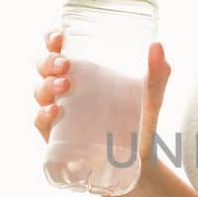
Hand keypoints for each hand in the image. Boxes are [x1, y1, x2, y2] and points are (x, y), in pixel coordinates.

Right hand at [33, 28, 171, 164]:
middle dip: (49, 60)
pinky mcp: (57, 135)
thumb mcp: (151, 96)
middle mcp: (67, 87)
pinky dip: (43, 114)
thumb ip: (157, 73)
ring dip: (47, 84)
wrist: (140, 160)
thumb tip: (157, 46)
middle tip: (66, 64)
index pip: (60, 48)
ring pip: (40, 90)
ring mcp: (59, 110)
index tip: (60, 36)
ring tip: (65, 84)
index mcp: (85, 71)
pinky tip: (55, 111)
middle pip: (44, 66)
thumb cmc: (140, 121)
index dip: (52, 38)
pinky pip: (41, 121)